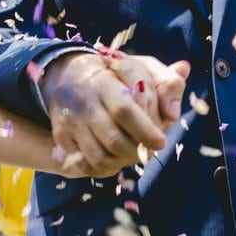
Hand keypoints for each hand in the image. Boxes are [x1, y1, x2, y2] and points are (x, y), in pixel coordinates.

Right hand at [38, 49, 176, 176]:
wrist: (68, 73)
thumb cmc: (116, 74)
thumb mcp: (145, 68)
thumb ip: (168, 84)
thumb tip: (174, 114)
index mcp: (105, 81)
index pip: (124, 110)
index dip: (146, 130)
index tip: (161, 141)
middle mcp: (83, 102)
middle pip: (113, 139)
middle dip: (137, 151)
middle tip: (148, 150)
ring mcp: (70, 122)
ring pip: (99, 157)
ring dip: (122, 162)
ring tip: (132, 153)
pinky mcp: (61, 137)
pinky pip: (85, 165)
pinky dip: (105, 168)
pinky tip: (115, 158)